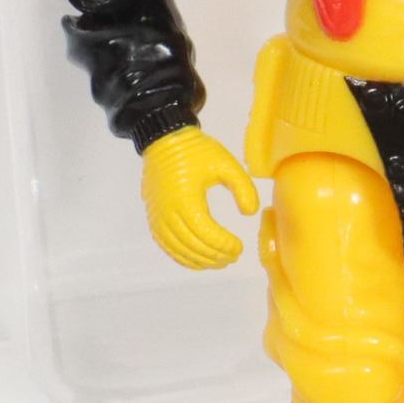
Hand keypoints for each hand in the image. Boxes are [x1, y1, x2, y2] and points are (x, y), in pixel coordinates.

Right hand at [140, 127, 259, 269]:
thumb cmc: (197, 151)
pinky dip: (182, 257)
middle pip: (193, 245)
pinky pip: (166, 245)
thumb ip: (243, 187)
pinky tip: (197, 260)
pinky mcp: (154, 218)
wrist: (165, 141)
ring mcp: (158, 217)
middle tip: (233, 256)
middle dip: (215, 255)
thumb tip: (249, 213)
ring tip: (219, 261)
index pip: (206, 233)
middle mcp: (168, 212)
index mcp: (186, 199)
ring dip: (200, 260)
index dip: (223, 245)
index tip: (239, 247)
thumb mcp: (226, 163)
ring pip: (179, 249)